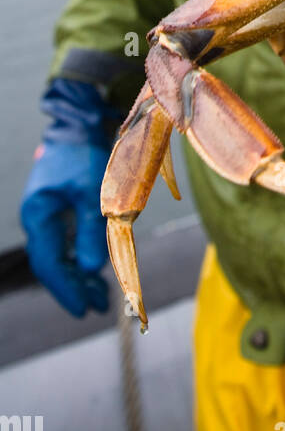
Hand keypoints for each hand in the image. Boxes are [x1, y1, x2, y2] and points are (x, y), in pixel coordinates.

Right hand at [20, 80, 118, 316]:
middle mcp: (38, 217)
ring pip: (59, 253)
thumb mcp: (92, 194)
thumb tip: (92, 268)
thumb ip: (92, 231)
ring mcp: (46, 212)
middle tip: (96, 306)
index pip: (49, 263)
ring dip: (78, 273)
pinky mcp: (58, 206)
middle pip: (52, 263)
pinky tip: (93, 266)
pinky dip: (79, 255)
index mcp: (39, 215)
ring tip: (100, 294)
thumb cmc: (86, 154)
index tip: (83, 309)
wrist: (81, 120)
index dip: (66, 289)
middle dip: (73, 285)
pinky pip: (65, 240)